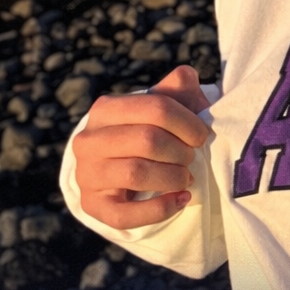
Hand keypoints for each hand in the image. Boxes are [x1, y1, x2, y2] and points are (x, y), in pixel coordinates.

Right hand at [72, 65, 210, 228]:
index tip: (202, 135)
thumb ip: (176, 89)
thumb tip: (185, 76)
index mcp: (106, 109)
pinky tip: (181, 199)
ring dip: (173, 177)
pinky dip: (161, 208)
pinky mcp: (93, 206)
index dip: (187, 122)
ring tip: (187, 177)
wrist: (122, 168)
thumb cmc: (150, 131)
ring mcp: (87, 174)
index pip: (156, 108)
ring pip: (136, 174)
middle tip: (192, 157)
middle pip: (147, 140)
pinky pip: (125, 214)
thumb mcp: (163, 106)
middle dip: (180, 151)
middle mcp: (88, 140)